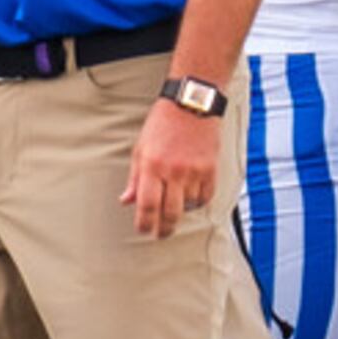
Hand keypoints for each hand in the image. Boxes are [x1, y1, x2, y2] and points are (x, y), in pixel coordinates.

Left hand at [121, 99, 219, 237]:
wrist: (190, 104)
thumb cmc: (163, 123)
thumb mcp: (141, 148)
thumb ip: (135, 178)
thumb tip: (127, 200)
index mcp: (152, 166)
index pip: (147, 206)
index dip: (145, 224)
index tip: (144, 230)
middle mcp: (174, 171)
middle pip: (170, 214)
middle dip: (164, 229)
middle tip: (161, 233)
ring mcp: (194, 171)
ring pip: (188, 207)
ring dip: (180, 211)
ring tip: (174, 204)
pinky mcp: (211, 169)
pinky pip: (205, 197)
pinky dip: (197, 201)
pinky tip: (190, 196)